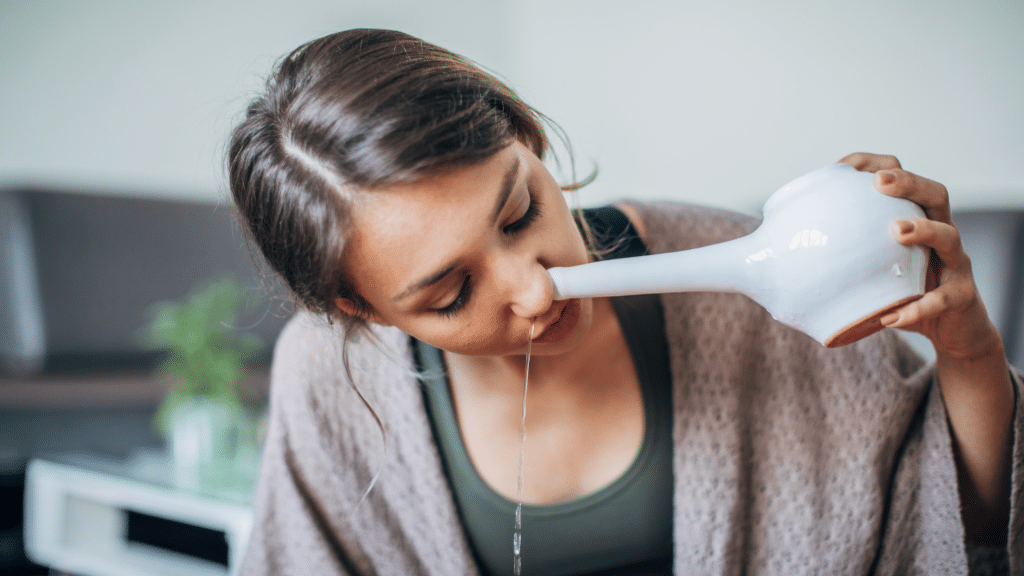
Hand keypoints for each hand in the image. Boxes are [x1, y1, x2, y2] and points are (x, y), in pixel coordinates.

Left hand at [840, 153, 1013, 544]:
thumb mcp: (861, 271)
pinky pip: (943, 300)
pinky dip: (917, 308)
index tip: (845, 165)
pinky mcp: (962, 299)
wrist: (951, 332)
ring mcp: (955, 264)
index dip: (876, 165)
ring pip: (949, 237)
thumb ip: (819, 259)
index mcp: (912, 218)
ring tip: (898, 232)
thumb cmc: (896, 293)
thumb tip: (752, 255)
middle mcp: (939, 232)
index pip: (900, 178)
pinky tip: (892, 316)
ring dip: (924, 231)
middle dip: (908, 182)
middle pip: (934, 193)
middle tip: (879, 183)